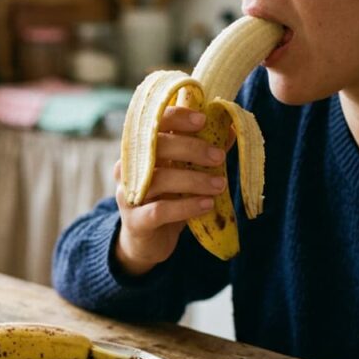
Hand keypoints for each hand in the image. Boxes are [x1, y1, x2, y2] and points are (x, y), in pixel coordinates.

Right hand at [113, 107, 232, 275]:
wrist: (147, 242)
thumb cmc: (167, 201)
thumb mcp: (184, 173)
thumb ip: (202, 152)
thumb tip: (229, 128)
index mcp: (139, 150)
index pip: (151, 122)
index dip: (175, 117)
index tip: (202, 120)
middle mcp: (129, 168)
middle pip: (155, 146)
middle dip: (191, 148)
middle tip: (219, 157)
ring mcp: (129, 195)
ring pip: (160, 179)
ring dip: (195, 180)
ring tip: (220, 185)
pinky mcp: (136, 221)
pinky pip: (160, 210)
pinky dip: (187, 206)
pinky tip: (207, 205)